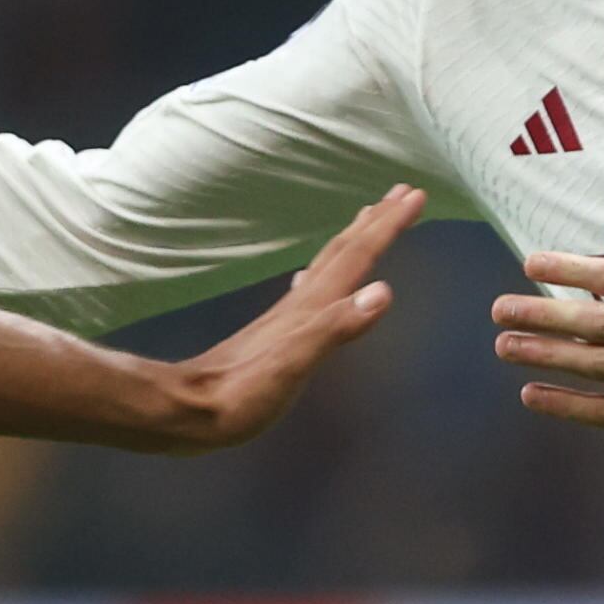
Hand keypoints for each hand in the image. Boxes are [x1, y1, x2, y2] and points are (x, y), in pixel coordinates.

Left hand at [154, 183, 418, 448]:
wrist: (188, 410)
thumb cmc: (243, 394)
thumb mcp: (294, 364)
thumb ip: (336, 328)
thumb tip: (383, 292)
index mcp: (310, 307)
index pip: (357, 257)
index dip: (387, 226)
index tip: (415, 194)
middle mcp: (300, 303)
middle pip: (343, 252)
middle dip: (374, 222)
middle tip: (401, 192)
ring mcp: (286, 317)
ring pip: (327, 266)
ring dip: (351, 240)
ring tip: (366, 219)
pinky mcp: (275, 334)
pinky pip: (309, 289)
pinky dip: (322, 274)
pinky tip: (311, 279)